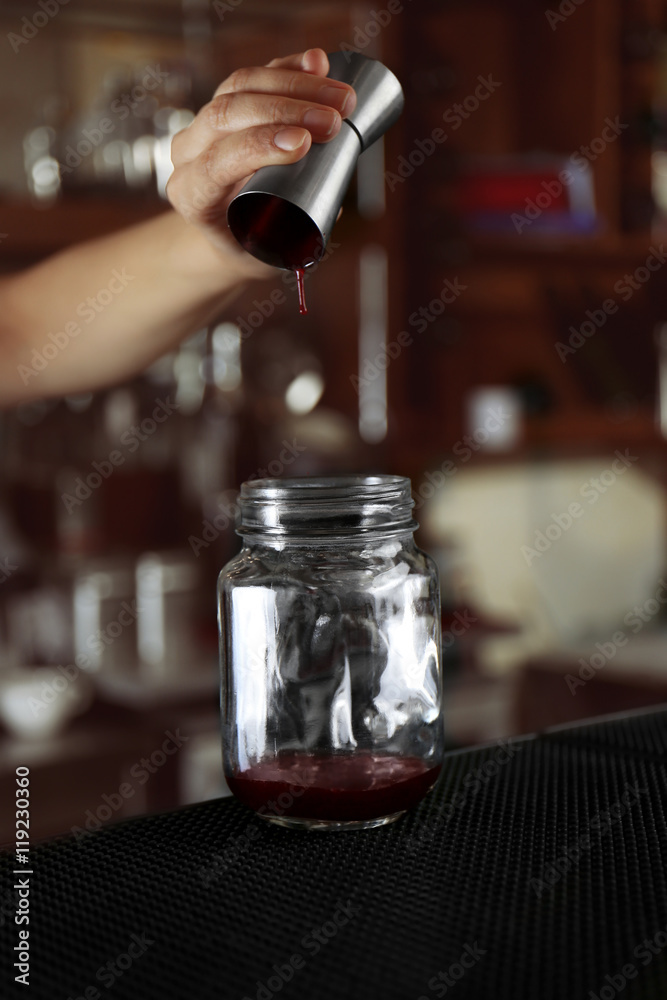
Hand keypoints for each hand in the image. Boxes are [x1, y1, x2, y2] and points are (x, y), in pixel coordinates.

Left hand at [167, 48, 355, 278]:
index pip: (218, 161)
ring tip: (341, 97)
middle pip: (228, 113)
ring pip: (241, 86)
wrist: (227, 233)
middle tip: (334, 120)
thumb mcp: (265, 254)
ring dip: (296, 84)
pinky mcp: (225, 102)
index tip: (304, 143)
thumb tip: (328, 204)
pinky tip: (317, 62)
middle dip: (286, 110)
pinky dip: (287, 67)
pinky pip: (254, 76)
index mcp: (191, 194)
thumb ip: (294, 237)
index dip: (260, 146)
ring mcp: (203, 123)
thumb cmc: (249, 246)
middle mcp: (188, 152)